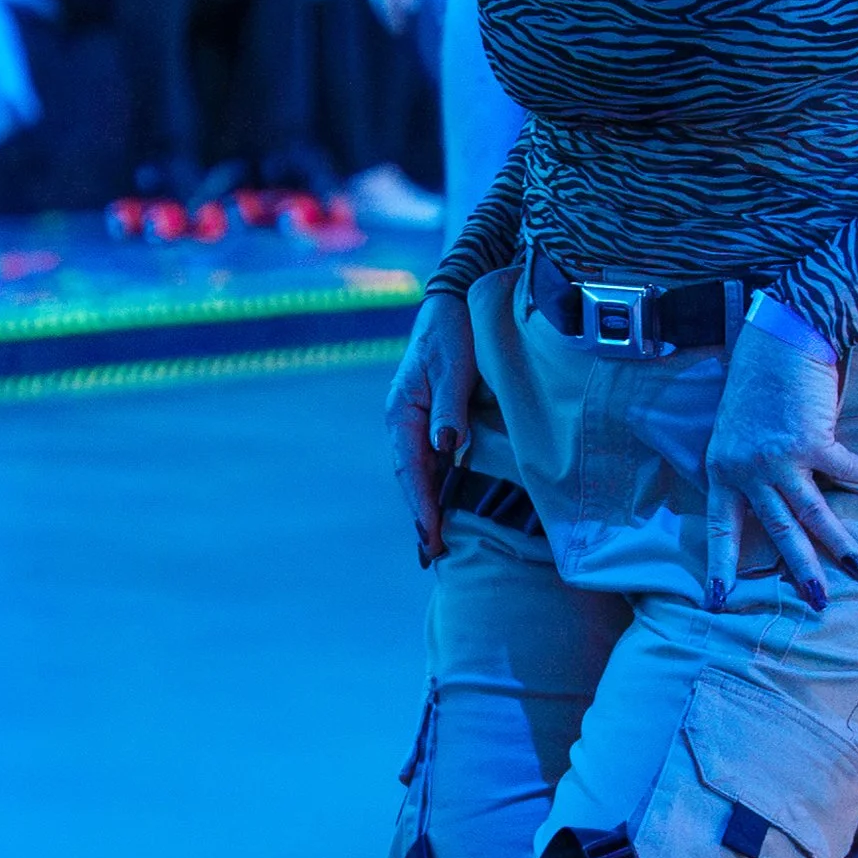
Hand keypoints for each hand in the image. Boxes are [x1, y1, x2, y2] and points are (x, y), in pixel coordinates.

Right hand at [387, 289, 478, 558]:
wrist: (456, 301)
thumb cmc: (454, 330)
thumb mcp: (452, 365)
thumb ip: (449, 405)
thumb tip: (445, 446)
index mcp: (401, 412)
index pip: (409, 467)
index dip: (421, 502)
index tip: (431, 533)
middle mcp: (405, 423)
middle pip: (412, 478)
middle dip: (422, 516)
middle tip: (433, 556)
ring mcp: (419, 423)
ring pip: (423, 473)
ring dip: (429, 506)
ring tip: (437, 545)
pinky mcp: (437, 421)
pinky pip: (436, 462)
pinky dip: (440, 487)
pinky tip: (449, 508)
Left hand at [703, 318, 857, 608]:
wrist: (779, 339)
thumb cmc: (759, 383)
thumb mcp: (736, 432)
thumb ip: (745, 468)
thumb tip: (768, 500)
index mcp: (721, 469)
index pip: (719, 527)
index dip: (721, 564)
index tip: (717, 599)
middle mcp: (746, 469)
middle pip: (776, 530)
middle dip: (799, 569)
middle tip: (815, 602)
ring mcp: (778, 458)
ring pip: (811, 513)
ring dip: (838, 543)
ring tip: (857, 569)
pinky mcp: (810, 442)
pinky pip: (844, 471)